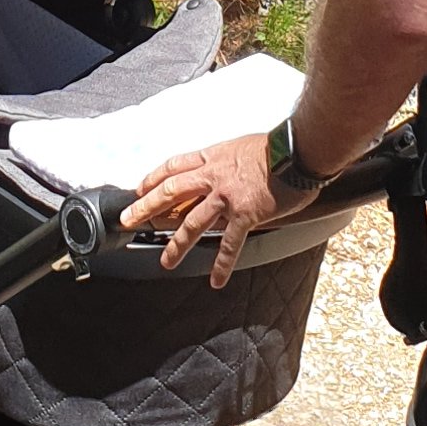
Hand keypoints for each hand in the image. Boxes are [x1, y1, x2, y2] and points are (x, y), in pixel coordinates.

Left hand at [119, 131, 294, 289]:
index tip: (140, 188)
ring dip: (177, 245)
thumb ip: (228, 160)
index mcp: (213, 157)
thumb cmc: (277, 146)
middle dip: (145, 208)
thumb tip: (226, 170)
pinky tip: (216, 279)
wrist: (297, 151)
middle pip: (170, 192)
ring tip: (167, 261)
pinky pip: (229, 244)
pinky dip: (222, 264)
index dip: (153, 178)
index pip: (174, 166)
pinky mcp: (244, 215)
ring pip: (192, 223)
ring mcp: (226, 197)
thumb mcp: (242, 145)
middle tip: (129, 221)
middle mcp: (213, 177)